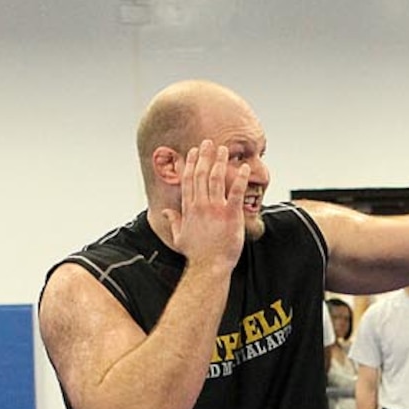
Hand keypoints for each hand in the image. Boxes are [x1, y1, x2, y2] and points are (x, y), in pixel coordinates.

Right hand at [156, 139, 250, 268]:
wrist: (209, 266)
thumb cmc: (196, 254)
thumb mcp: (179, 236)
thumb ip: (173, 221)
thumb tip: (165, 212)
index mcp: (188, 208)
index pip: (188, 179)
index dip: (190, 163)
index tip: (193, 151)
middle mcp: (200, 205)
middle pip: (200, 174)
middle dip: (204, 156)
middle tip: (208, 142)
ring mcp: (215, 209)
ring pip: (215, 178)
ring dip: (219, 161)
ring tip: (223, 149)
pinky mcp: (230, 215)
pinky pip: (236, 192)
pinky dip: (240, 178)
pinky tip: (243, 167)